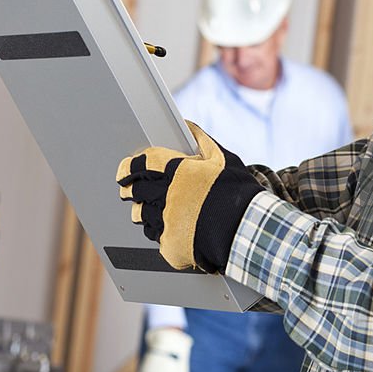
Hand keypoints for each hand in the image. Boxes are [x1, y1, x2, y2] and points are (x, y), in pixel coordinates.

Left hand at [116, 121, 262, 271]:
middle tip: (129, 190)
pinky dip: (161, 234)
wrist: (249, 230)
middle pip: (137, 190)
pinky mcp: (171, 246)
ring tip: (150, 210)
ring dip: (143, 211)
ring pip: (142, 216)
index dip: (128, 166)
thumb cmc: (238, 192)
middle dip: (131, 189)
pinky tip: (170, 230)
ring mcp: (168, 223)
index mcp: (178, 171)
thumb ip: (201, 140)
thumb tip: (187, 125)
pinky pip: (156, 238)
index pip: (142, 164)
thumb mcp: (223, 159)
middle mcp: (169, 196)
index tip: (123, 170)